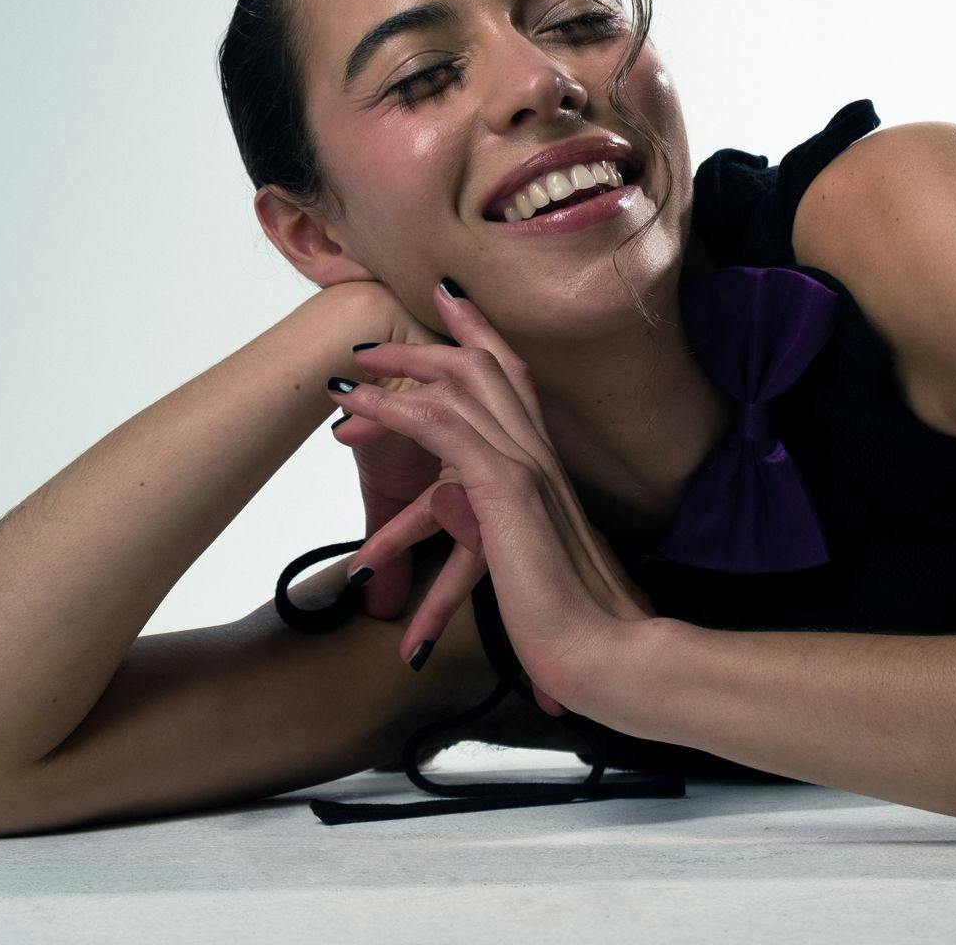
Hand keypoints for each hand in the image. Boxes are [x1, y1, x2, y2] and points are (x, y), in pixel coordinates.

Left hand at [325, 279, 659, 720]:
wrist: (602, 648)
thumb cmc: (575, 619)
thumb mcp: (532, 563)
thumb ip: (501, 533)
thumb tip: (468, 523)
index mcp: (551, 470)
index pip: (521, 386)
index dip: (489, 341)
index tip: (457, 307)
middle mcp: (543, 456)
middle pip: (496, 368)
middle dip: (452, 333)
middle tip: (415, 309)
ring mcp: (527, 466)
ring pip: (464, 387)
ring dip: (406, 368)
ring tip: (353, 366)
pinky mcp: (505, 487)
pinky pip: (442, 426)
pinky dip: (396, 406)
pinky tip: (356, 404)